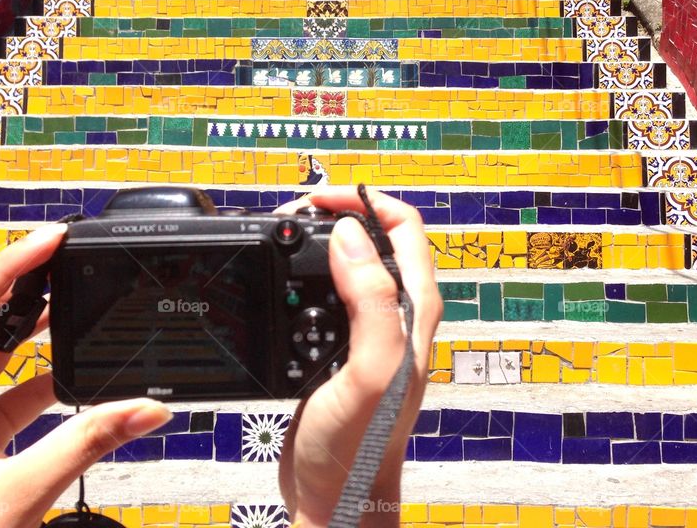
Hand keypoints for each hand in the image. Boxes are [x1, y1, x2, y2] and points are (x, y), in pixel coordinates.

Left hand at [0, 225, 172, 527]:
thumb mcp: (19, 497)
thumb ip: (87, 445)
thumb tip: (147, 408)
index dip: (10, 265)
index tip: (53, 239)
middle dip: (28, 289)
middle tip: (73, 262)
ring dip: (36, 334)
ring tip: (80, 306)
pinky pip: (3, 393)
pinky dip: (40, 382)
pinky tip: (76, 376)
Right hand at [275, 188, 441, 527]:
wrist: (337, 494)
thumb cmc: (362, 445)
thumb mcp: (372, 367)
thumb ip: (370, 298)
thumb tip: (350, 234)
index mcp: (414, 310)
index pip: (402, 227)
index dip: (363, 202)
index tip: (319, 201)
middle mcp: (397, 314)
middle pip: (375, 237)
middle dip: (337, 215)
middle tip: (294, 216)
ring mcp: (369, 330)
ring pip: (348, 263)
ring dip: (318, 243)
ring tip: (284, 238)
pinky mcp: (342, 347)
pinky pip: (326, 294)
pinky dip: (304, 276)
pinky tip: (282, 284)